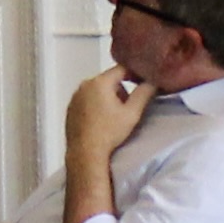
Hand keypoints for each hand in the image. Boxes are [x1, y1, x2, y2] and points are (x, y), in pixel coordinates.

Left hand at [62, 63, 156, 222]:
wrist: (85, 153)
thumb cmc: (109, 133)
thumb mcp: (132, 113)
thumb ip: (144, 93)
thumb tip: (153, 81)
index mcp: (99, 82)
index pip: (121, 68)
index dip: (135, 74)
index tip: (143, 83)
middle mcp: (84, 85)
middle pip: (108, 79)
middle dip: (120, 89)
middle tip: (128, 106)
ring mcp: (75, 97)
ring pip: (97, 89)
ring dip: (107, 97)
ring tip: (114, 116)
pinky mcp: (70, 108)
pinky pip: (86, 100)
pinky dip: (95, 105)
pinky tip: (101, 121)